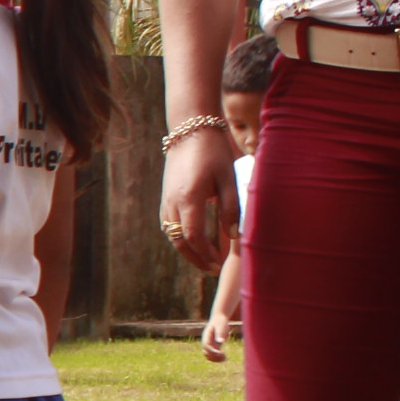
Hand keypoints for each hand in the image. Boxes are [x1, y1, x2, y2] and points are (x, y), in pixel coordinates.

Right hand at [159, 130, 236, 272]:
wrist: (189, 131)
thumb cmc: (213, 153)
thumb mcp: (228, 178)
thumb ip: (231, 208)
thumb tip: (234, 235)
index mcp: (189, 198)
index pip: (193, 236)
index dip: (206, 253)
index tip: (219, 263)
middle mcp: (172, 202)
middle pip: (179, 241)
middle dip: (195, 258)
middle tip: (212, 269)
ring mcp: (166, 200)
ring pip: (172, 234)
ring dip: (187, 250)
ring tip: (205, 258)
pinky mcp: (166, 197)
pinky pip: (169, 224)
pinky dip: (180, 237)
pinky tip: (194, 241)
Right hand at [200, 310, 231, 363]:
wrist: (219, 319)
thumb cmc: (221, 322)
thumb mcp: (221, 327)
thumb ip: (220, 334)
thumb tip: (221, 341)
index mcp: (206, 336)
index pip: (206, 346)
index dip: (212, 351)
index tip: (221, 353)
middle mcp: (206, 342)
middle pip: (206, 352)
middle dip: (214, 356)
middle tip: (224, 356)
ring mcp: (210, 345)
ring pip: (209, 356)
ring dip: (215, 359)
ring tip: (225, 358)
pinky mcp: (214, 346)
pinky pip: (213, 355)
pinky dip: (217, 358)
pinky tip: (225, 358)